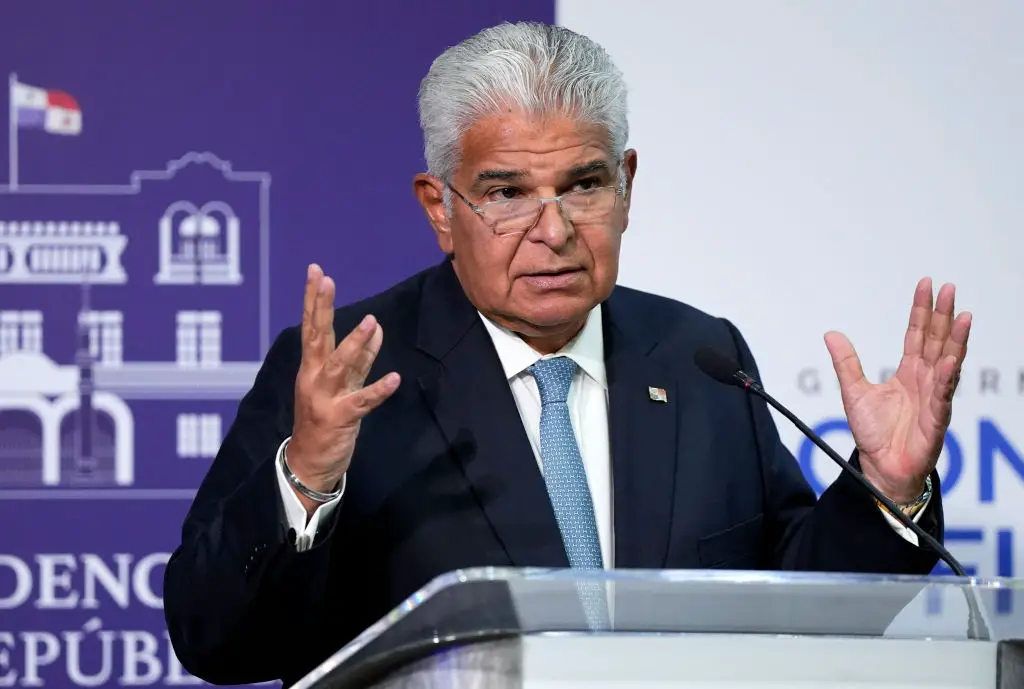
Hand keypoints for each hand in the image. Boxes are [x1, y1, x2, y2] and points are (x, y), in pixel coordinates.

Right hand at [287, 264, 400, 509]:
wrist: (309, 462)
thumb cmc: (325, 419)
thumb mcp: (342, 383)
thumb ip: (359, 356)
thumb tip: (374, 326)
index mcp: (312, 367)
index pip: (313, 327)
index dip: (314, 299)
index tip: (316, 272)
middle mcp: (314, 377)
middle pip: (317, 336)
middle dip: (320, 308)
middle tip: (325, 280)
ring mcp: (325, 397)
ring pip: (340, 365)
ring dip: (355, 343)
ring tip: (371, 321)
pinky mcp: (341, 418)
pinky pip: (362, 401)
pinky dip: (378, 390)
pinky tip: (394, 379)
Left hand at [825, 278, 970, 503]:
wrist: (880, 467)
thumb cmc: (874, 433)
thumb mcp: (853, 391)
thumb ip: (846, 362)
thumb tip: (831, 334)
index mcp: (908, 373)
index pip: (918, 334)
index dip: (922, 311)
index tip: (926, 285)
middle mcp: (925, 380)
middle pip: (937, 341)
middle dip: (942, 315)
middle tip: (948, 289)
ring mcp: (934, 398)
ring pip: (948, 363)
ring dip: (955, 340)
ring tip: (962, 317)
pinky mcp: (936, 419)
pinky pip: (942, 396)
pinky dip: (946, 378)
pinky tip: (949, 361)